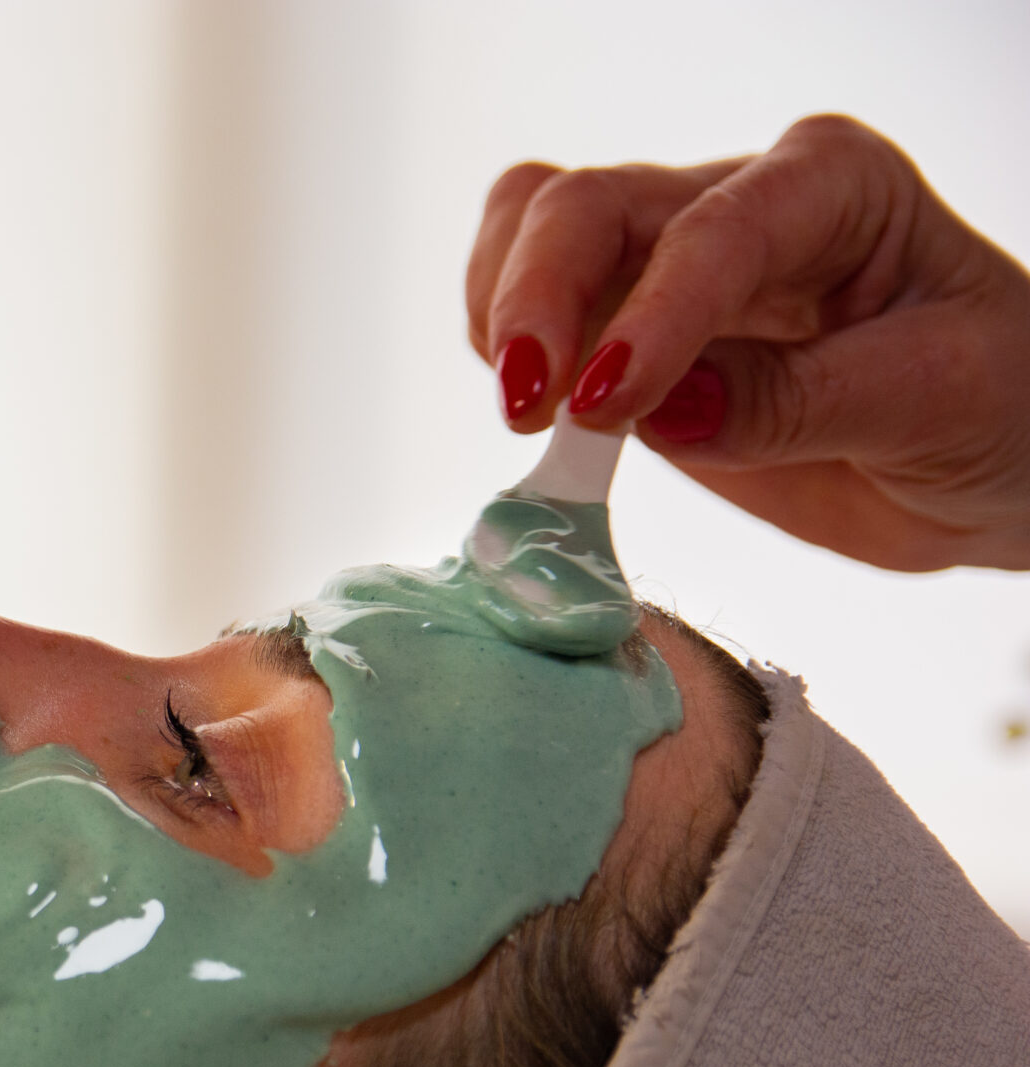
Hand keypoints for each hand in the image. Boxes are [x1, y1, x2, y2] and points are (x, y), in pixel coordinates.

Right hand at [467, 114, 1029, 572]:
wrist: (987, 463)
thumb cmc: (996, 410)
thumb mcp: (935, 401)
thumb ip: (800, 401)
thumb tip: (661, 410)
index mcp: (832, 188)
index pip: (711, 234)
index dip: (648, 318)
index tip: (601, 411)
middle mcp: (738, 205)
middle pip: (586, 204)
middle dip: (537, 296)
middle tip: (527, 409)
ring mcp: (669, 266)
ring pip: (533, 228)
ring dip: (502, 314)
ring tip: (528, 413)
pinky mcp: (624, 331)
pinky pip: (530, 308)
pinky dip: (502, 356)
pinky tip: (539, 422)